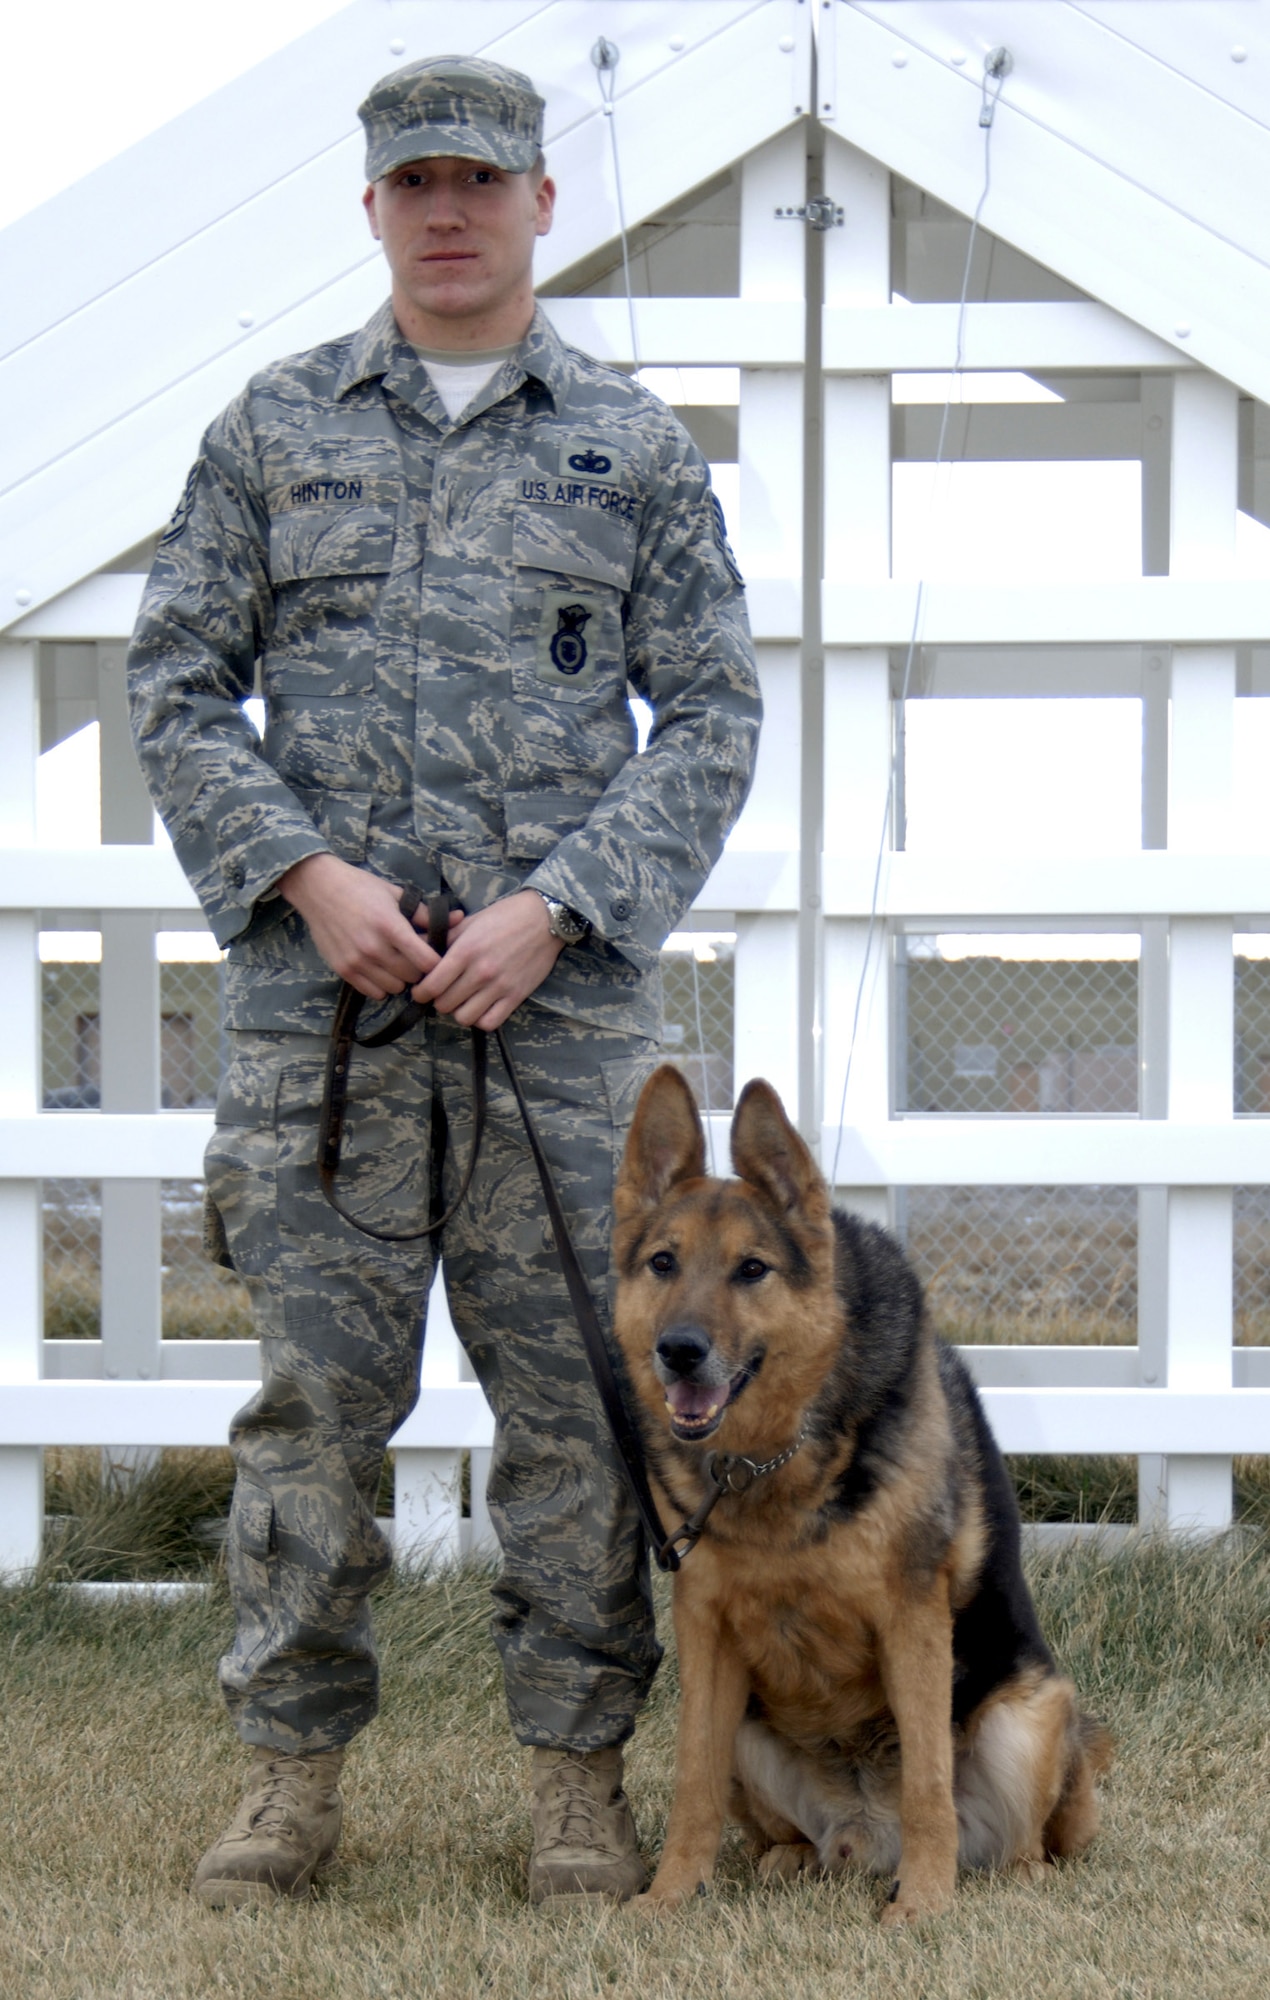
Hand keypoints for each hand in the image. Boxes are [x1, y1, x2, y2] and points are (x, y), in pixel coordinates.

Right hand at [278, 852, 457, 998]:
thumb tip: (459, 918)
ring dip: (400, 979)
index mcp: (390, 926)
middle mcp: (374, 947)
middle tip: (416, 957)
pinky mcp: (344, 970)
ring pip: (395, 988)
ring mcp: (357, 961)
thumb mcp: (396, 894)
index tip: (437, 956)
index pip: (426, 961)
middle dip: (419, 969)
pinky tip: (381, 969)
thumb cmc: (361, 887)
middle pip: (413, 977)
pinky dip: (382, 985)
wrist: (318, 889)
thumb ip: (425, 913)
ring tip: (397, 962)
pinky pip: (374, 992)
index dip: (437, 962)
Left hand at [409, 890, 565, 1030]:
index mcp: (466, 951)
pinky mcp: (516, 996)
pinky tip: (480, 1007)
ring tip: (462, 1001)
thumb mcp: (470, 921)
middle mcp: (481, 972)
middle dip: (439, 1000)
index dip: (420, 993)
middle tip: (443, 993)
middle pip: (445, 1004)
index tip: (420, 992)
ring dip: (459, 1011)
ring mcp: (499, 986)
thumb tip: (417, 947)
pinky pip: (490, 1022)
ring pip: (464, 1017)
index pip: (432, 985)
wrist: (544, 919)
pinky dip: (480, 1019)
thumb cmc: (504, 916)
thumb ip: (444, 937)